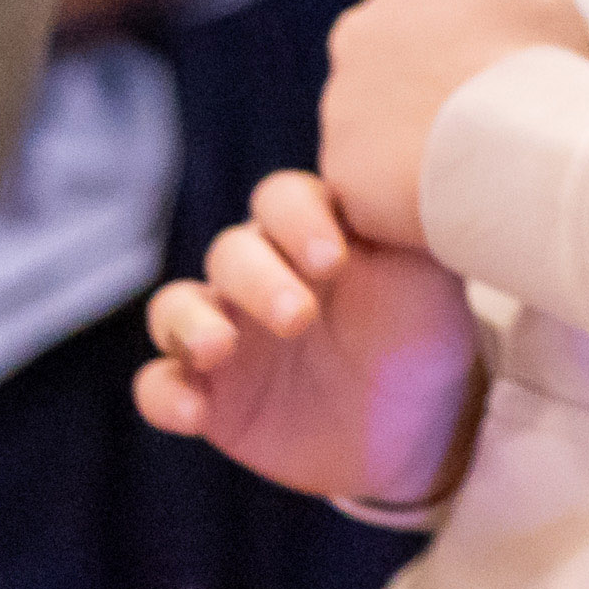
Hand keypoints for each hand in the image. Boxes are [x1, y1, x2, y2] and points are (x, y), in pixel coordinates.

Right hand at [135, 170, 482, 503]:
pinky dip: (165, 394)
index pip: (282, 201)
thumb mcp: (430, 270)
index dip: (298, 222)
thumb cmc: (424, 327)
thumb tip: (426, 166)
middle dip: (257, 280)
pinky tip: (193, 412)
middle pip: (231, 252)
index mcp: (310, 230)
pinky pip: (159, 385)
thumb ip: (410, 217)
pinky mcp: (211, 395)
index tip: (333, 260)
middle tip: (298, 317)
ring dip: (191, 323)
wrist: (423, 422)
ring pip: (177, 307)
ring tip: (218, 348)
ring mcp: (227, 331)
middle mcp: (258, 272)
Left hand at [320, 0, 588, 246]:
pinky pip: (368, 185)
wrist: (521, 143)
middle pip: (383, 68)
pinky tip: (443, 202)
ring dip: (405, 144)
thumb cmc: (541, 69)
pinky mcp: (338, 169)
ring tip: (461, 169)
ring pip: (370, 128)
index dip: (453, 50)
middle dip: (417, 93)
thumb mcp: (546, 4)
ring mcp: (340, 103)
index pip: (418, 13)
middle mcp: (358, 34)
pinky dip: (399, 196)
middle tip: (468, 126)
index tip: (483, 79)